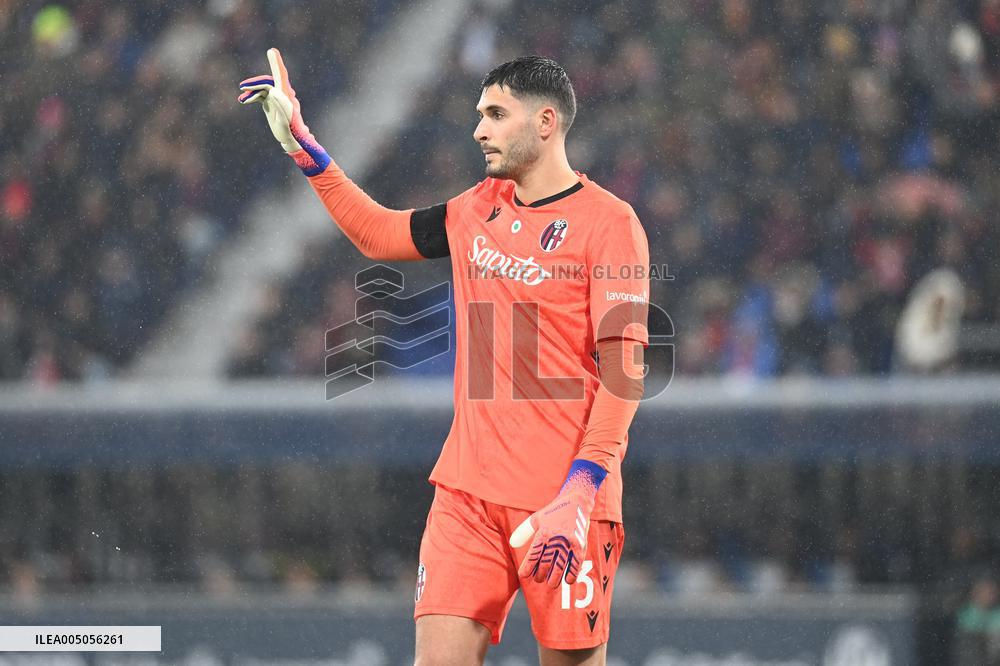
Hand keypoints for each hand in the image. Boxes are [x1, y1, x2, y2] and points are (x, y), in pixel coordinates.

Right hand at [238, 48, 329, 174]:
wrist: (292, 139)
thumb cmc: (290, 132)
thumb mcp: (285, 121)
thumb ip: (281, 106)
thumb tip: (273, 91)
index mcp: (286, 96)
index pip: (281, 76)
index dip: (276, 63)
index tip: (271, 50)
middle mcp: (282, 94)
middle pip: (267, 81)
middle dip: (255, 83)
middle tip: (242, 87)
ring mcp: (276, 98)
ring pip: (262, 88)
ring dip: (251, 91)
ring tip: (242, 98)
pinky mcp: (271, 102)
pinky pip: (260, 95)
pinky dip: (252, 96)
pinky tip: (244, 101)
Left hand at [509, 460, 605, 587]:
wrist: (576, 502)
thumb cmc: (553, 512)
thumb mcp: (536, 518)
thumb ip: (523, 531)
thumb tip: (512, 544)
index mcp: (544, 533)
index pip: (533, 555)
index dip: (527, 568)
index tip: (523, 576)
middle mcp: (556, 539)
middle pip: (546, 564)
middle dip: (540, 575)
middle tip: (538, 579)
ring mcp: (569, 543)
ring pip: (560, 567)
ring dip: (554, 579)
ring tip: (551, 584)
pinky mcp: (580, 545)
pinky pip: (576, 564)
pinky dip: (572, 574)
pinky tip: (568, 581)